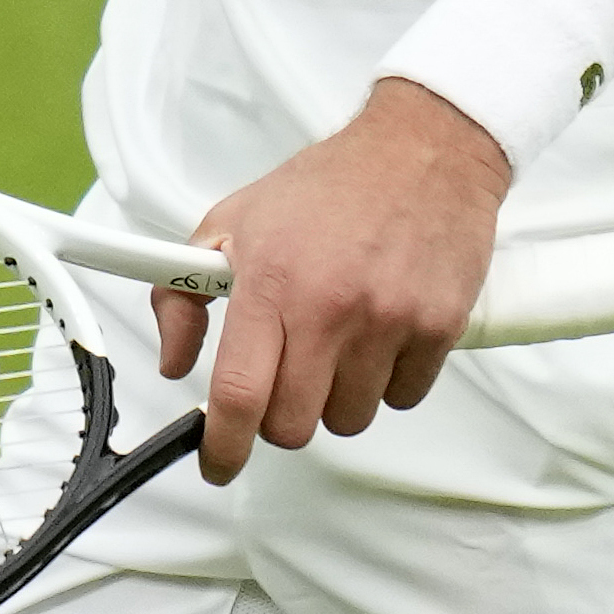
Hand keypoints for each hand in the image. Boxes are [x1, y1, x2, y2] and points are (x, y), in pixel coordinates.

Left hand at [153, 78, 510, 483]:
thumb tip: (174, 362)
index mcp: (272, 281)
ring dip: (336, 399)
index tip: (218, 464)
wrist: (424, 150)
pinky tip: (380, 336)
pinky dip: (386, 382)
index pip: (239, 393)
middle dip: (282, 416)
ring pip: (349, 419)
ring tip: (339, 344)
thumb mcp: (233, 220)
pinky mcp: (438, 328)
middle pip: (294, 424)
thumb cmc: (329, 186)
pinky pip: (402, 399)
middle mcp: (331, 306)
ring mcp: (389, 320)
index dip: (224, 446)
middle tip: (286, 379)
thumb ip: (184, 294)